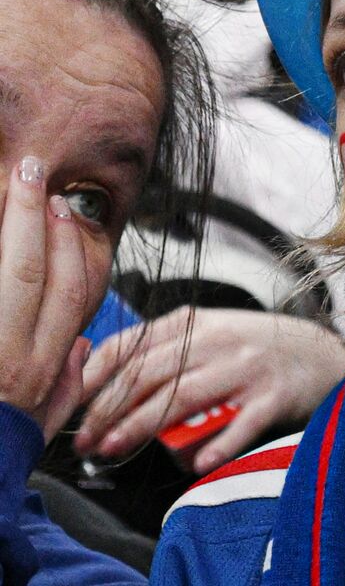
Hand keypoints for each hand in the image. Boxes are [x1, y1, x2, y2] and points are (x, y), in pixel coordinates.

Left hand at [0, 156, 91, 442]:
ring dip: (1, 227)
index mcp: (41, 365)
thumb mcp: (43, 424)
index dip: (71, 245)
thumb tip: (83, 350)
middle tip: (32, 173)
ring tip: (2, 185)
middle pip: (29, 270)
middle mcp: (11, 352)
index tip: (64, 210)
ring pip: (0, 276)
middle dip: (32, 216)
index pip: (70, 291)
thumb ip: (68, 384)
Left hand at [76, 307, 344, 473]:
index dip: (98, 375)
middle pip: (153, 373)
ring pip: (185, 396)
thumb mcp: (213, 334)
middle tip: (87, 439)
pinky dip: (217, 444)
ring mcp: (248, 369)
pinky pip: (240, 423)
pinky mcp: (275, 395)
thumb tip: (107, 377)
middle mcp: (221, 341)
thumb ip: (168, 349)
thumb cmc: (257, 350)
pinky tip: (196, 463)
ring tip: (115, 447)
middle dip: (111, 408)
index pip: (136, 345)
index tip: (73, 404)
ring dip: (144, 424)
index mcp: (199, 324)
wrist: (323, 355)